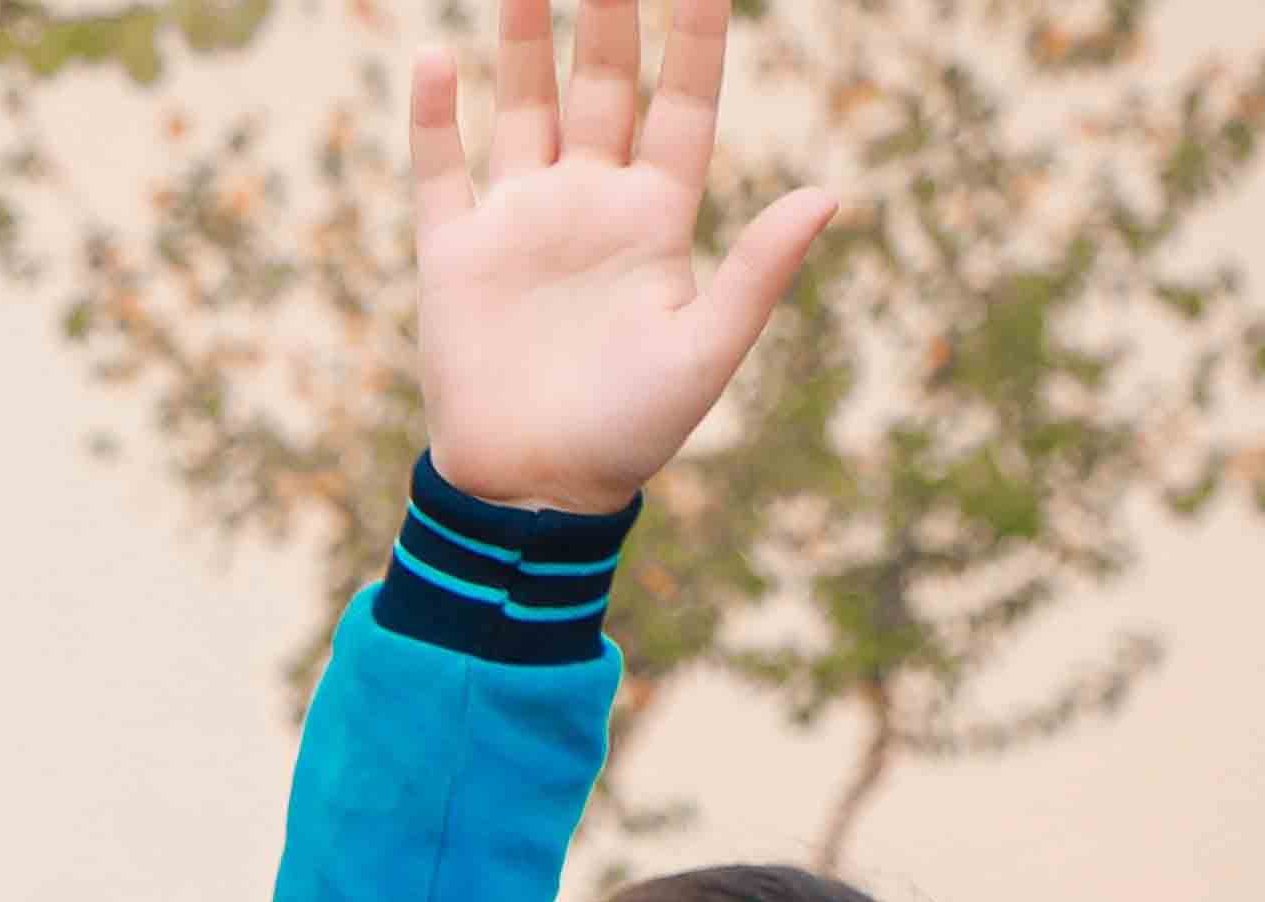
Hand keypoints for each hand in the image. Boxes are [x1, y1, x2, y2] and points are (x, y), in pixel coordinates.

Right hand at [406, 0, 836, 511]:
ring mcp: (520, 222)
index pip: (683, 104)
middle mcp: (590, 203)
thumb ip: (757, 270)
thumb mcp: (706, 351)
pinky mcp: (455, 254)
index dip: (694, 38)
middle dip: (608, 14)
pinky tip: (436, 59)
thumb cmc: (630, 431)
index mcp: (657, 218)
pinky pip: (443, 170)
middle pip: (604, 84)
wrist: (533, 491)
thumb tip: (829, 193)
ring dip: (522, 41)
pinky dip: (435, 117)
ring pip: (525, 107)